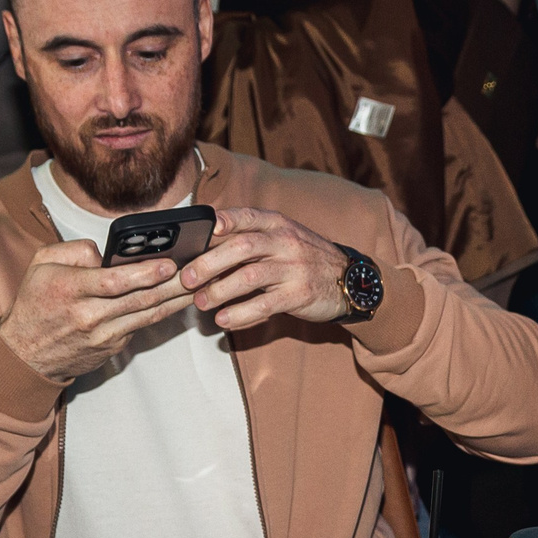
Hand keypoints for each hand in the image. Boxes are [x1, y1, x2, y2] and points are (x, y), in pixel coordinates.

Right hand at [0, 239, 191, 382]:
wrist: (25, 354)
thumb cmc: (35, 303)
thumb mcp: (41, 264)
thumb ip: (74, 250)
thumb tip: (107, 254)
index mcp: (70, 289)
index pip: (114, 282)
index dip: (144, 274)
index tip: (168, 265)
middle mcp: (89, 315)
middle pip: (139, 299)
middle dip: (173, 285)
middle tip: (199, 270)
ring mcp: (103, 336)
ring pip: (147, 315)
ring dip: (177, 300)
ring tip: (201, 284)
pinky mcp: (112, 348)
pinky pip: (140, 326)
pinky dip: (161, 312)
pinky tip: (179, 300)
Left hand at [176, 205, 358, 331]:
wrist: (350, 280)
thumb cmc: (306, 259)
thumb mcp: (283, 239)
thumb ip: (250, 240)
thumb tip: (204, 249)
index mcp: (278, 224)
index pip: (247, 217)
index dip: (224, 221)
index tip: (203, 229)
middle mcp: (285, 242)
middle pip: (242, 248)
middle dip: (209, 263)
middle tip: (187, 278)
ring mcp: (293, 268)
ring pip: (249, 277)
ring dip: (219, 291)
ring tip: (201, 302)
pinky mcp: (298, 295)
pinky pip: (265, 305)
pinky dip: (240, 314)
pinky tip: (224, 320)